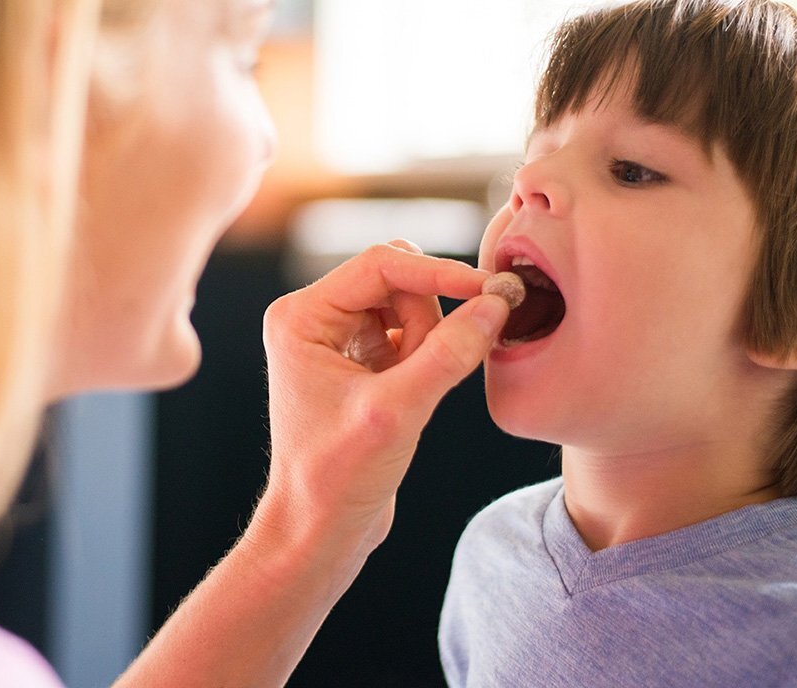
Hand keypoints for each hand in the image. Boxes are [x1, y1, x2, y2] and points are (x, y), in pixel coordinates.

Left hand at [255, 240, 509, 555]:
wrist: (318, 532)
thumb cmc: (336, 478)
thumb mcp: (397, 412)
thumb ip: (448, 354)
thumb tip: (495, 305)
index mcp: (301, 316)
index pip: (381, 264)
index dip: (439, 273)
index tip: (489, 290)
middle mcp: (314, 319)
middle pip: (397, 280)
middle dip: (431, 316)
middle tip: (436, 365)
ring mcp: (337, 340)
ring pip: (409, 306)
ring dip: (430, 340)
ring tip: (415, 393)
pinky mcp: (361, 363)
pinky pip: (411, 335)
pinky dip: (429, 356)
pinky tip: (417, 396)